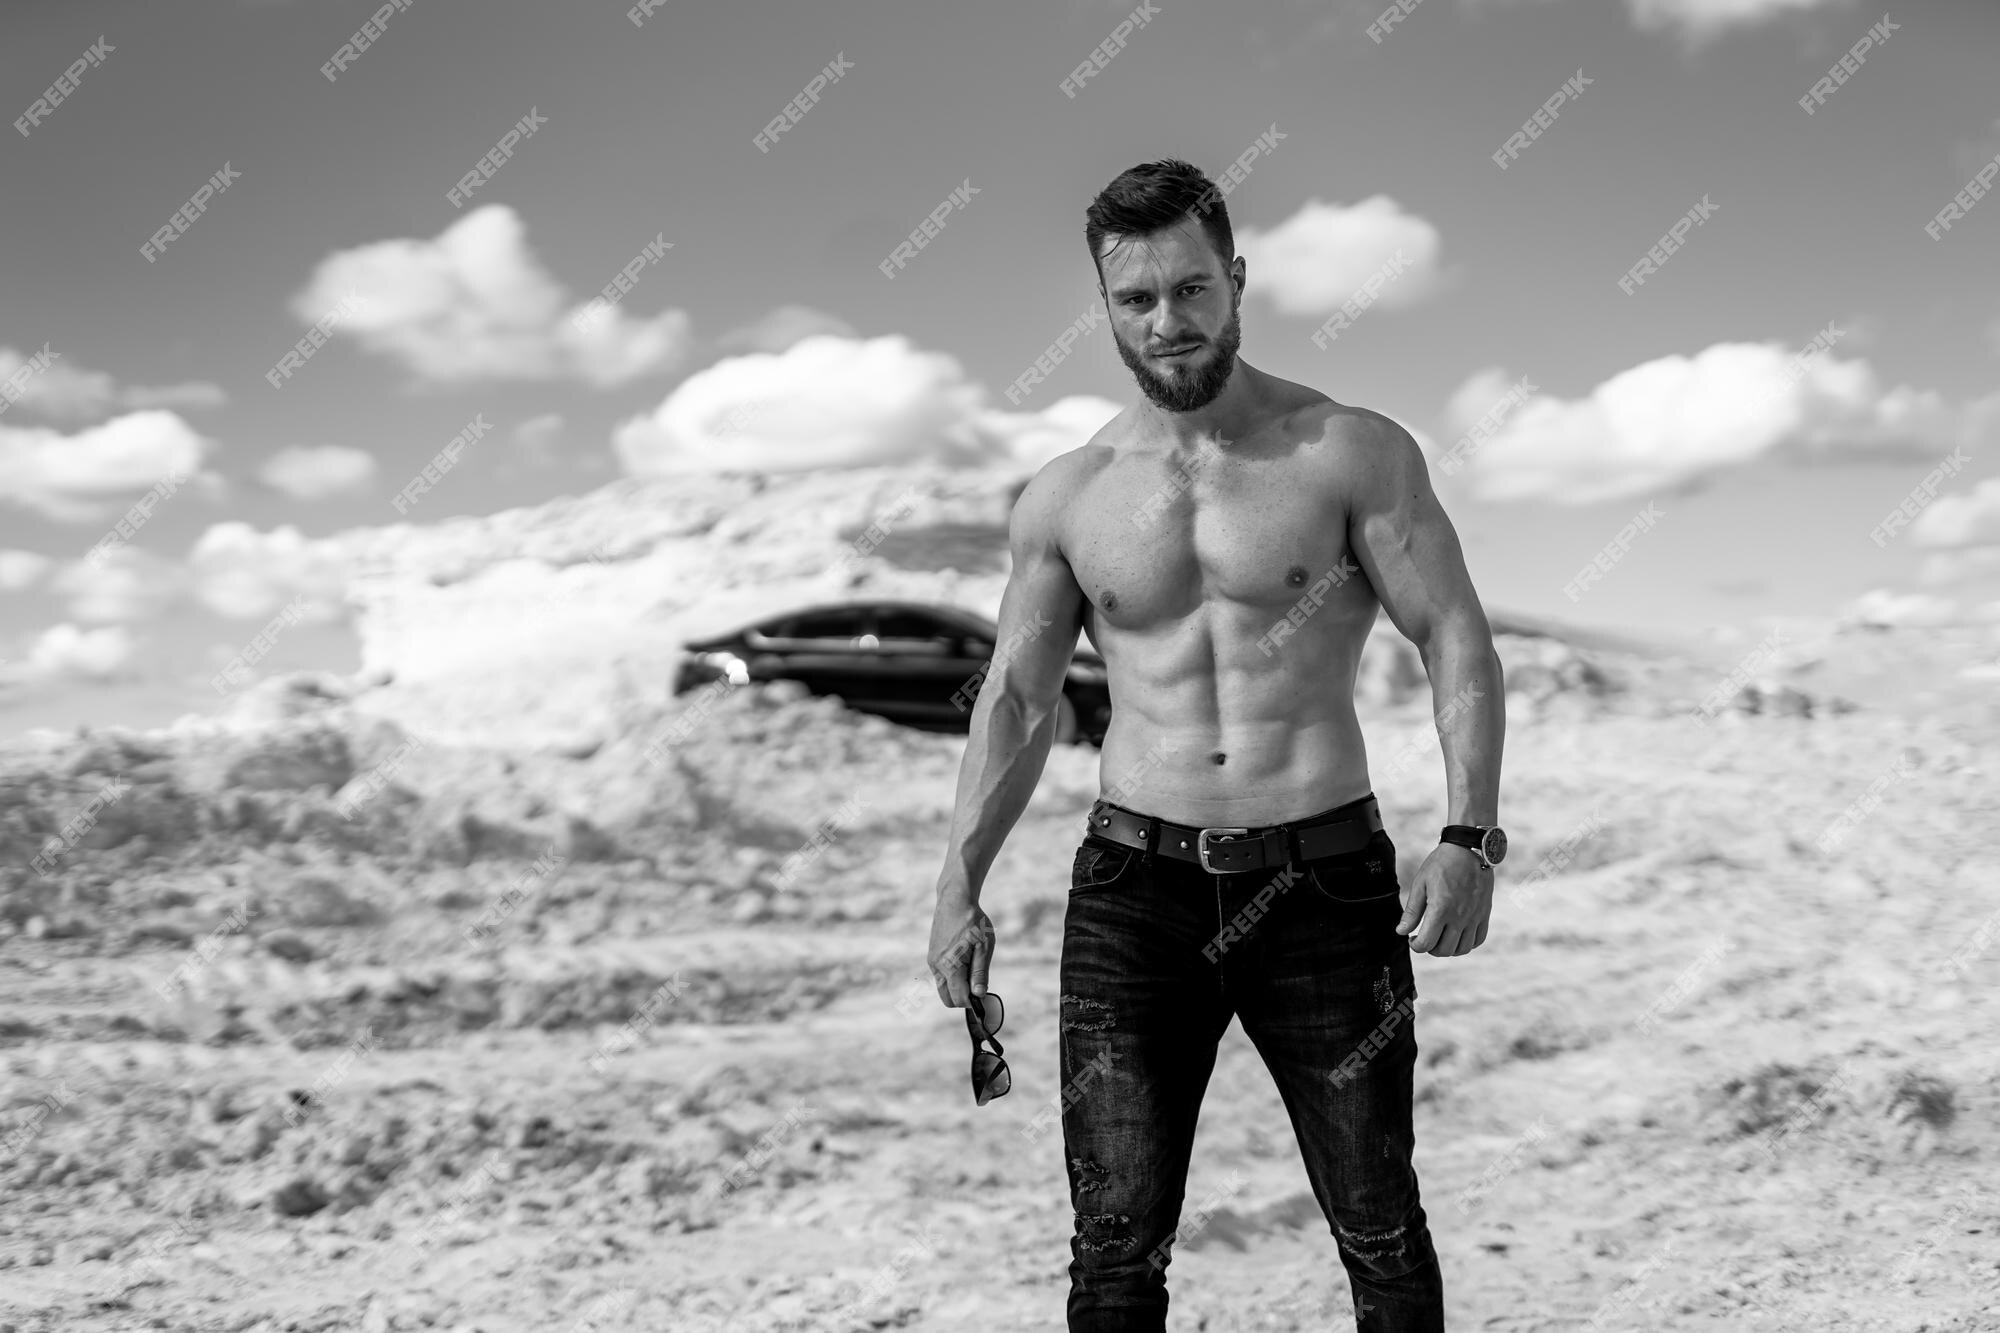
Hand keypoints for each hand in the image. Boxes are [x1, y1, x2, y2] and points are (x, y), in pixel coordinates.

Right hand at [928, 888, 994, 1008]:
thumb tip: (979, 995)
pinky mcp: (932, 956)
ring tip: (972, 968)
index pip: (959, 998)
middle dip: (963, 998)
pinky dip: (952, 978)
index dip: (973, 1002)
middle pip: (947, 999)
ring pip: (943, 988)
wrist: (954, 900)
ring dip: (957, 987)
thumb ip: (980, 972)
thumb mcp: (984, 946)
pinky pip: (941, 977)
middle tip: (978, 985)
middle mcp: (937, 966)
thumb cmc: (973, 921)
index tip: (985, 996)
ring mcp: (932, 961)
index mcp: (950, 966)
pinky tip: (964, 961)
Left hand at [1395, 843, 1492, 955]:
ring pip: (1462, 949)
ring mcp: (1475, 917)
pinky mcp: (1485, 914)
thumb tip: (1401, 932)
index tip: (1412, 938)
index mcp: (1441, 909)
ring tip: (1440, 936)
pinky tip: (1457, 934)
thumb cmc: (1441, 864)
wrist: (1469, 849)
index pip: (1426, 943)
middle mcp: (1460, 917)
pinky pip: (1478, 939)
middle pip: (1444, 950)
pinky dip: (1467, 943)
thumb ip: (1412, 911)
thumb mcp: (1420, 884)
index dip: (1415, 946)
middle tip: (1424, 937)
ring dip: (1448, 949)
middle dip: (1430, 948)